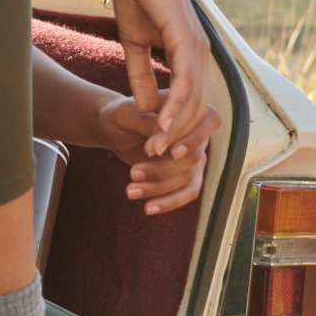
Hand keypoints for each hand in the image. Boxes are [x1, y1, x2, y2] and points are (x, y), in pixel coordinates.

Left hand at [96, 95, 222, 214]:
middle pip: (193, 156)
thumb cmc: (122, 115)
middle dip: (162, 169)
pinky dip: (169, 202)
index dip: (180, 138)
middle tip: (132, 173)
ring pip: (188, 178)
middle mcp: (199, 131)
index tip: (154, 150)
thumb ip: (147, 119)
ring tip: (129, 191)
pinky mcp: (188, 174)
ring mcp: (195, 154)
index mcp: (190, 108)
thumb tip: (162, 128)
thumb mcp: (128, 113)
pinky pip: (188, 193)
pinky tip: (148, 208)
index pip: (199, 124)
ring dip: (159, 187)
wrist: (116, 129)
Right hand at [106, 0, 212, 160]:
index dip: (174, 126)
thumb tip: (144, 106)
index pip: (189, 101)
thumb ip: (140, 74)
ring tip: (155, 149)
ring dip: (173, 128)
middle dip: (175, 135)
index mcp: (189, 54)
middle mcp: (200, 53)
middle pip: (195, 108)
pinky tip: (159, 124)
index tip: (155, 147)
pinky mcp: (187, 40)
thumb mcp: (134, 43)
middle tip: (156, 158)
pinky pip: (184, 82)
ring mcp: (197, 47)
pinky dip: (173, 106)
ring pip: (192, 100)